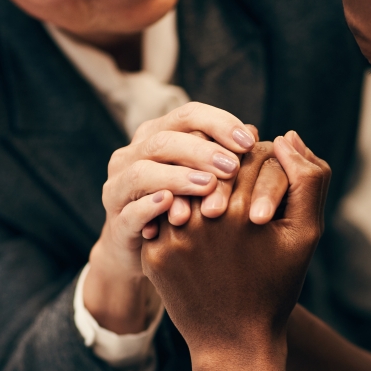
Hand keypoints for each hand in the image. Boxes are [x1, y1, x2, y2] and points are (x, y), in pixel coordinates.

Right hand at [100, 102, 258, 275]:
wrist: (144, 255)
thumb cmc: (182, 211)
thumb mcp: (202, 181)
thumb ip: (222, 157)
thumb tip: (254, 133)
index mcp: (154, 137)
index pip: (187, 115)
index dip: (219, 124)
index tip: (250, 143)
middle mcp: (130, 157)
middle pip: (163, 141)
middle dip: (201, 151)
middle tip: (232, 166)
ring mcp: (118, 189)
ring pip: (142, 172)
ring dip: (177, 177)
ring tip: (208, 185)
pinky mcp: (116, 223)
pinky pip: (130, 211)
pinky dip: (149, 207)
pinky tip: (172, 206)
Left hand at [141, 131, 329, 361]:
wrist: (235, 341)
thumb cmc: (275, 286)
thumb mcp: (306, 235)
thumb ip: (308, 180)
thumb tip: (285, 136)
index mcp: (248, 210)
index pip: (249, 158)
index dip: (259, 170)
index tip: (265, 191)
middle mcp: (207, 219)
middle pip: (215, 171)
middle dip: (227, 180)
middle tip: (238, 200)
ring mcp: (176, 236)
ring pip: (185, 189)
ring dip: (199, 194)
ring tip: (215, 215)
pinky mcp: (154, 253)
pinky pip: (163, 216)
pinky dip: (177, 216)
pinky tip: (193, 234)